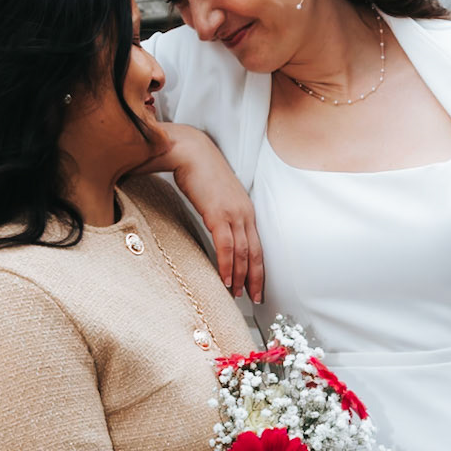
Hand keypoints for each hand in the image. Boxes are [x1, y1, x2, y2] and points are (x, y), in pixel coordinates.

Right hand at [150, 123, 264, 302]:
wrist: (191, 152)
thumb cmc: (201, 172)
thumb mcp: (218, 196)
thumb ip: (222, 214)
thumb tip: (218, 231)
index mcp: (246, 210)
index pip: (257, 245)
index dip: (259, 268)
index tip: (258, 286)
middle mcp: (245, 213)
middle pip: (255, 253)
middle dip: (255, 278)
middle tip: (254, 299)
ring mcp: (233, 214)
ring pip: (242, 252)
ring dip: (240, 276)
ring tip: (237, 294)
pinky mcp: (218, 214)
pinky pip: (226, 245)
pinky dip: (227, 264)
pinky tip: (226, 279)